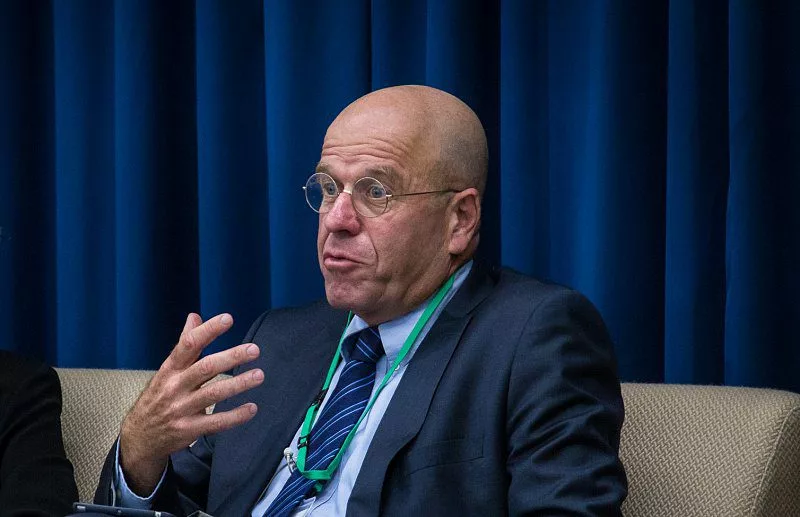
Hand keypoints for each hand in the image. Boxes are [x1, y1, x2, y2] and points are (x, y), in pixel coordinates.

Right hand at [119, 313, 263, 495]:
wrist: (139, 438)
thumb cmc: (159, 397)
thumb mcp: (167, 370)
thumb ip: (184, 344)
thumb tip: (194, 316)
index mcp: (170, 369)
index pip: (189, 344)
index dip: (208, 330)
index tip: (228, 318)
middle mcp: (174, 387)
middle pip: (205, 368)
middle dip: (231, 357)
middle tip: (254, 349)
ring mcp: (181, 409)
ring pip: (214, 394)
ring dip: (238, 384)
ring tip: (259, 375)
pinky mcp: (188, 430)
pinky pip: (216, 423)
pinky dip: (235, 416)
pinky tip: (252, 408)